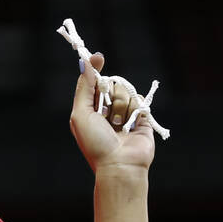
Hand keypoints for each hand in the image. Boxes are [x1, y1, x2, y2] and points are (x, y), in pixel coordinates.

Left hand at [70, 53, 155, 173]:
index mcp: (89, 110)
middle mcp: (106, 110)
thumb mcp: (80, 114)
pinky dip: (133, 111)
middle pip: (111, 84)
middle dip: (109, 95)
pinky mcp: (141, 117)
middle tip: (105, 113)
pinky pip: (139, 100)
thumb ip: (84, 88)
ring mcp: (125, 113)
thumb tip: (87, 62)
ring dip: (120, 107)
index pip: (93, 83)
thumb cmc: (95, 143)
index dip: (95, 70)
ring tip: (117, 126)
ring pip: (125, 91)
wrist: (119, 164)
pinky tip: (130, 126)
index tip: (99, 57)